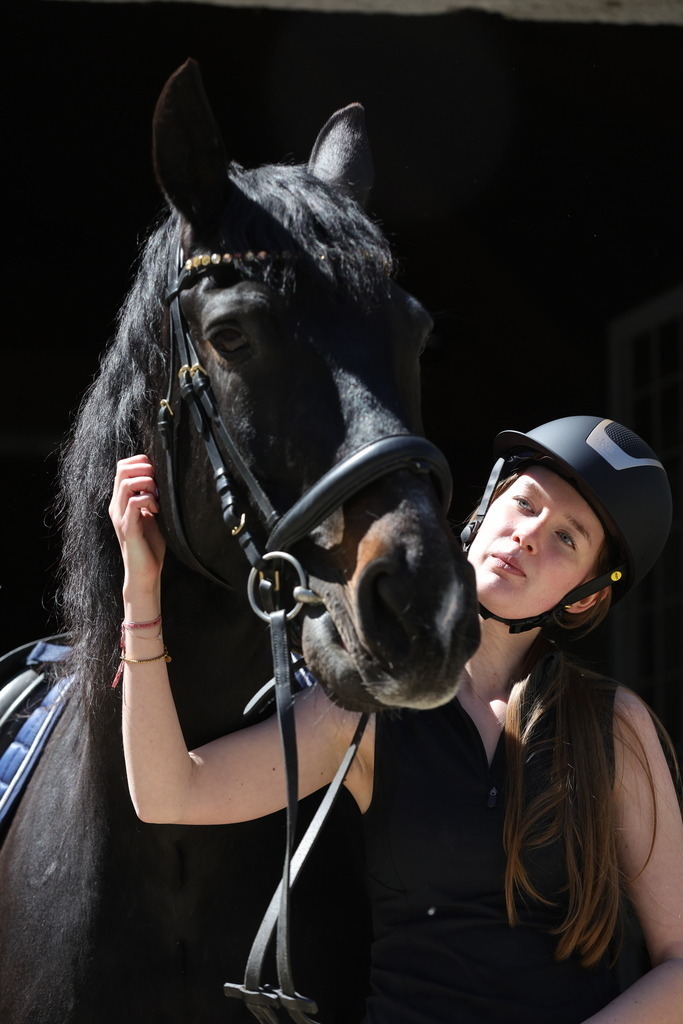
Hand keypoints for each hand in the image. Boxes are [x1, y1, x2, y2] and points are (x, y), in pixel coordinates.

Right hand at [109, 456, 165, 598]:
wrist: (144, 571)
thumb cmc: (150, 544)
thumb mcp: (150, 514)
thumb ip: (151, 497)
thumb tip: (162, 479)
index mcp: (121, 500)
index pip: (122, 467)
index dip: (140, 462)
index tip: (156, 474)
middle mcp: (117, 505)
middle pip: (122, 470)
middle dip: (144, 469)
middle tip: (158, 485)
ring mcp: (120, 516)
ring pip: (127, 483)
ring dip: (148, 485)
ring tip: (158, 498)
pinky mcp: (128, 528)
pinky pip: (135, 503)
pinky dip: (149, 500)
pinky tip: (157, 510)